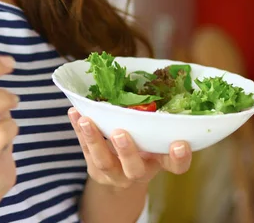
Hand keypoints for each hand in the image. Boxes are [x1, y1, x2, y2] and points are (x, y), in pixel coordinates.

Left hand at [68, 108, 191, 189]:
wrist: (121, 174)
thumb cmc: (143, 145)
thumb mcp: (154, 136)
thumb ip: (156, 119)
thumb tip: (157, 79)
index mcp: (158, 161)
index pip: (174, 165)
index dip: (180, 158)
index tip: (179, 144)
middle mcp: (138, 171)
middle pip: (134, 168)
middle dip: (127, 152)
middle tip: (120, 133)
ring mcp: (114, 173)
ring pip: (104, 162)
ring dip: (94, 139)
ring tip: (85, 120)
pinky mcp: (95, 169)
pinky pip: (85, 150)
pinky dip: (78, 131)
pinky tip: (74, 112)